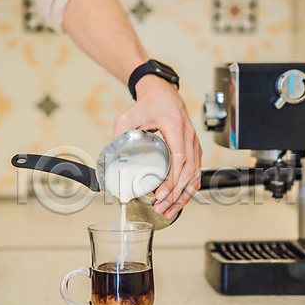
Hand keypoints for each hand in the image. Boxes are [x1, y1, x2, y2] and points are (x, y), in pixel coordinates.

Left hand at [112, 75, 202, 218]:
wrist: (163, 94)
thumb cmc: (148, 105)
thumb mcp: (127, 117)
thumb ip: (118, 136)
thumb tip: (109, 160)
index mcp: (174, 126)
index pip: (179, 158)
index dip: (172, 180)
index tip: (161, 194)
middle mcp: (189, 135)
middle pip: (189, 171)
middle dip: (176, 194)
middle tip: (162, 208)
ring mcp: (194, 143)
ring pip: (195, 174)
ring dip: (184, 195)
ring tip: (169, 210)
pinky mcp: (195, 149)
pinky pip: (196, 172)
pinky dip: (188, 189)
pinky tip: (178, 201)